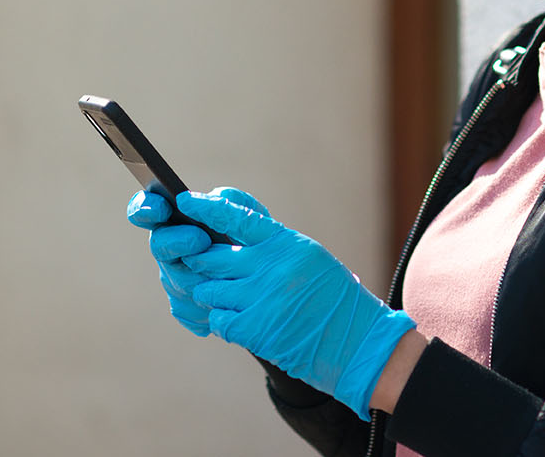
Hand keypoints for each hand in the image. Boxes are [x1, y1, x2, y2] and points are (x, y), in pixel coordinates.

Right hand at [126, 187, 266, 336]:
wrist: (270, 281)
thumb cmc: (255, 240)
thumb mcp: (251, 215)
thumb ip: (234, 200)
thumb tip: (218, 195)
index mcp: (176, 221)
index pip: (147, 212)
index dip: (144, 208)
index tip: (159, 207)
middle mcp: (169, 251)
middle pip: (159, 246)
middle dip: (176, 241)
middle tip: (201, 239)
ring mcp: (175, 281)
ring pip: (177, 280)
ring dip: (200, 274)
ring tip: (226, 271)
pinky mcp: (185, 310)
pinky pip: (190, 310)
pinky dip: (210, 304)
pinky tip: (228, 301)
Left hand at [178, 190, 416, 419]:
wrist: (359, 343)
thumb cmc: (333, 299)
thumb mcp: (309, 258)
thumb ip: (271, 247)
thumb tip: (226, 235)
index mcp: (286, 243)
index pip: (236, 217)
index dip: (207, 208)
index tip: (185, 201)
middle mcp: (271, 267)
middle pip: (211, 257)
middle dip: (201, 263)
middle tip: (201, 267)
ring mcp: (262, 298)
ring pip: (208, 290)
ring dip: (211, 296)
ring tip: (228, 300)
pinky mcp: (256, 329)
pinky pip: (218, 320)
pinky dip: (222, 323)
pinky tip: (239, 323)